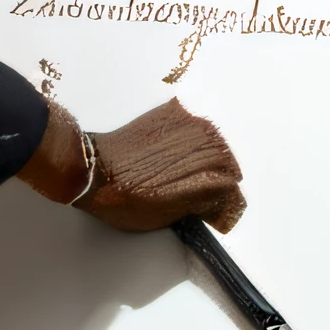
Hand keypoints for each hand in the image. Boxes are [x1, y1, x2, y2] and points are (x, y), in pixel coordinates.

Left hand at [16, 97, 245, 233]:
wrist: (95, 170)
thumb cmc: (126, 200)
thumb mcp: (169, 217)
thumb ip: (200, 205)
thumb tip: (212, 203)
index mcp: (212, 177)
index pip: (234, 197)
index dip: (224, 212)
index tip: (216, 218)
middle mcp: (210, 146)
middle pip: (229, 168)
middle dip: (219, 184)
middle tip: (203, 197)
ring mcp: (194, 124)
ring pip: (216, 146)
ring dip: (208, 161)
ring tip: (189, 174)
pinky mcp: (176, 111)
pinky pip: (195, 127)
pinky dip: (192, 140)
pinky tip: (176, 153)